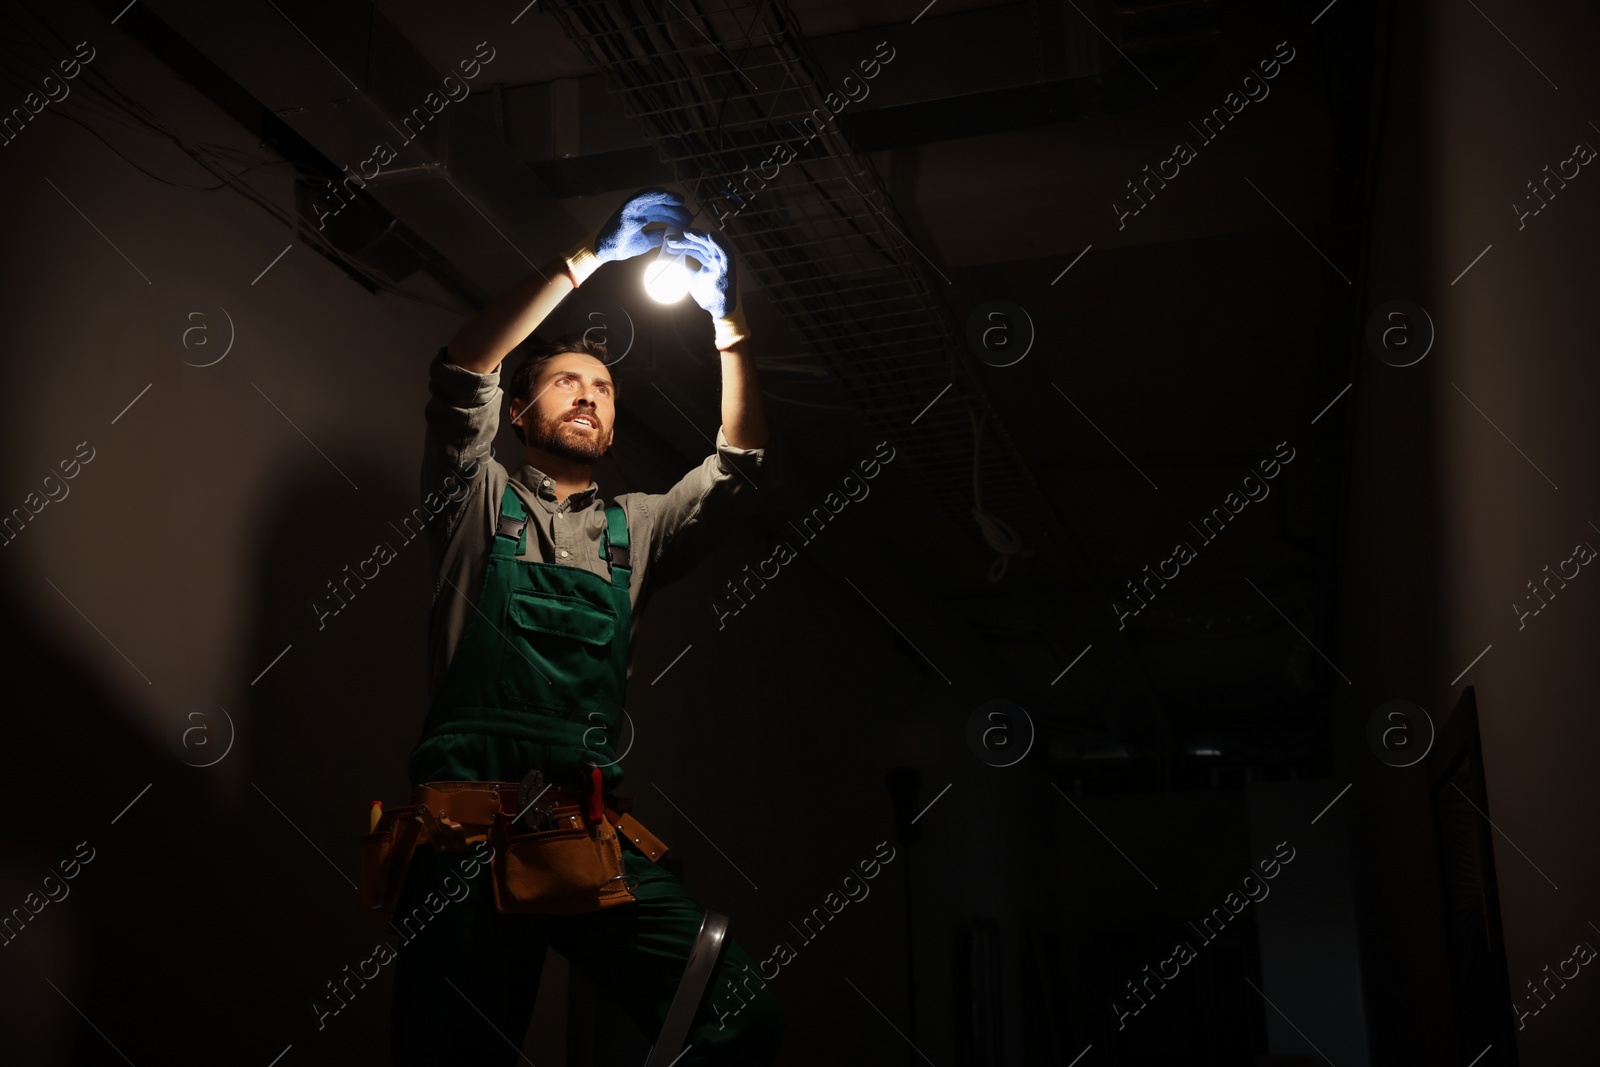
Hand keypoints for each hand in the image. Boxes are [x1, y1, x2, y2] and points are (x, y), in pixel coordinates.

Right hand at [564, 188, 691, 285]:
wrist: (604, 251)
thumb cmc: (622, 246)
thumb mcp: (645, 242)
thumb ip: (657, 236)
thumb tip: (673, 234)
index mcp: (642, 216)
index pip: (661, 213)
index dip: (674, 215)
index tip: (688, 220)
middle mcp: (637, 210)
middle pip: (660, 205)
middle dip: (675, 208)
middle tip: (689, 215)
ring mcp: (631, 208)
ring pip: (652, 198)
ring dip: (667, 197)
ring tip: (681, 201)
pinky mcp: (625, 209)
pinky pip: (639, 197)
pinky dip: (651, 193)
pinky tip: (664, 193)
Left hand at [667, 228, 736, 319]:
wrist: (718, 310)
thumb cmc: (707, 295)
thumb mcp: (690, 280)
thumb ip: (684, 270)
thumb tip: (669, 264)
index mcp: (708, 260)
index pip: (695, 247)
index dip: (682, 243)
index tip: (669, 243)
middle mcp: (716, 258)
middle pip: (701, 243)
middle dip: (686, 239)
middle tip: (671, 240)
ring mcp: (723, 262)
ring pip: (712, 244)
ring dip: (700, 237)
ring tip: (686, 233)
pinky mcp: (729, 268)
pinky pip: (726, 253)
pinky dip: (719, 243)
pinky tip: (711, 235)